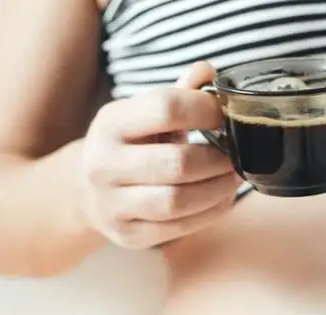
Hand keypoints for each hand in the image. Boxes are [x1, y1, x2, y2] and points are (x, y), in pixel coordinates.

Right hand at [79, 61, 240, 248]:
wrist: (87, 191)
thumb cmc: (132, 146)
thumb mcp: (145, 114)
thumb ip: (179, 94)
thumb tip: (207, 70)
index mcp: (110, 123)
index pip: (165, 108)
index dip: (205, 110)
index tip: (226, 114)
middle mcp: (103, 164)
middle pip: (177, 163)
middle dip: (218, 160)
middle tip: (238, 156)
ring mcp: (112, 204)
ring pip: (178, 201)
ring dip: (218, 189)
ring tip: (234, 178)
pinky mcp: (128, 234)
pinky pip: (180, 227)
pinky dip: (211, 212)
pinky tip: (223, 198)